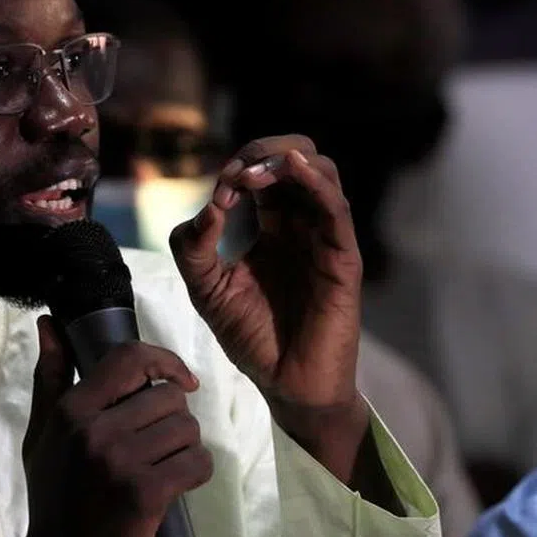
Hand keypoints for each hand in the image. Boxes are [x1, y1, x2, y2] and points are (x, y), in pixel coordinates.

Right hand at [8, 317, 213, 536]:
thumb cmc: (53, 500)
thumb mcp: (43, 436)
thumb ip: (50, 378)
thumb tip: (49, 324)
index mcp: (71, 411)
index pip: (129, 358)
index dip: (164, 360)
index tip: (181, 379)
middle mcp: (95, 430)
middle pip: (169, 397)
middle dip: (173, 421)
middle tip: (155, 448)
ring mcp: (121, 462)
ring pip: (188, 429)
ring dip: (184, 449)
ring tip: (161, 468)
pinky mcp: (146, 493)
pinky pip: (198, 462)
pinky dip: (195, 474)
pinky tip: (174, 488)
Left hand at [169, 135, 368, 479]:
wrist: (285, 384)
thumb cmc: (252, 337)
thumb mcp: (206, 289)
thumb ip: (193, 248)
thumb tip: (208, 206)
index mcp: (273, 227)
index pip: (265, 172)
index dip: (239, 168)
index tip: (219, 190)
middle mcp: (302, 225)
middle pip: (296, 158)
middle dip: (264, 151)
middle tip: (237, 172)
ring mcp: (324, 238)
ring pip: (322, 171)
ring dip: (286, 160)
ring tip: (253, 176)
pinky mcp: (343, 258)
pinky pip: (336, 208)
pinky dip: (316, 180)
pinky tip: (294, 169)